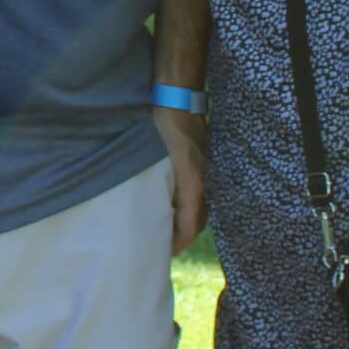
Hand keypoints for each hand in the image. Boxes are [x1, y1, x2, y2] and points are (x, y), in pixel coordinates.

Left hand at [154, 106, 207, 253]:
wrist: (177, 96)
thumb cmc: (159, 125)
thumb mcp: (150, 160)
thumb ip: (152, 188)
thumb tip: (142, 213)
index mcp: (192, 186)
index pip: (188, 228)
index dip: (176, 244)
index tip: (162, 252)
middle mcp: (204, 181)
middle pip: (197, 222)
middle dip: (181, 236)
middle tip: (162, 244)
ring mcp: (206, 171)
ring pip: (200, 207)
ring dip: (185, 220)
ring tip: (166, 227)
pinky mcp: (202, 161)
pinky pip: (199, 192)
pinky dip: (188, 204)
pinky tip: (172, 202)